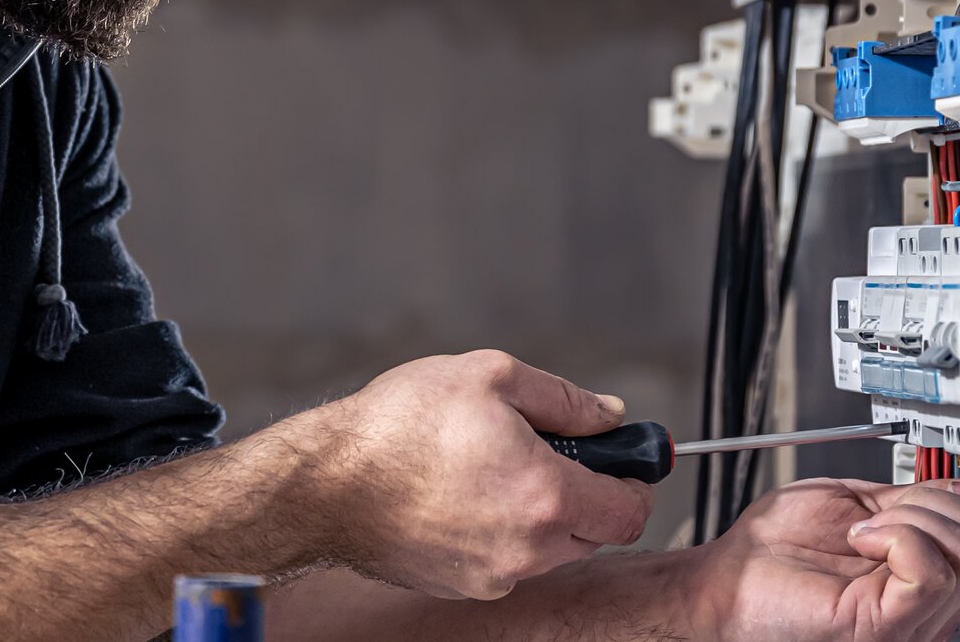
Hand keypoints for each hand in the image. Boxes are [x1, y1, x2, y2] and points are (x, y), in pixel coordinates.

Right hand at [286, 351, 656, 600]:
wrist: (325, 483)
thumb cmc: (398, 426)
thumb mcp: (490, 376)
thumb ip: (563, 398)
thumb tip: (607, 414)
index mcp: (546, 495)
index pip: (630, 511)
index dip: (633, 481)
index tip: (619, 461)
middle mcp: (527, 548)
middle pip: (593, 534)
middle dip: (585, 495)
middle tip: (548, 454)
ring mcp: (493, 574)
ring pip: (549, 551)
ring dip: (541, 515)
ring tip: (492, 470)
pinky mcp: (460, 584)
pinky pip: (504, 562)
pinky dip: (500, 533)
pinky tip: (460, 495)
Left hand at [681, 477, 959, 641]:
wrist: (726, 583)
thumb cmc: (775, 553)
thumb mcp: (862, 507)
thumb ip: (918, 500)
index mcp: (931, 570)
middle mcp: (934, 599)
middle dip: (938, 498)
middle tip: (882, 514)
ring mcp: (917, 617)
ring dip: (908, 515)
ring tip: (862, 534)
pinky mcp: (891, 624)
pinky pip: (932, 567)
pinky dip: (895, 534)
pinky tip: (860, 543)